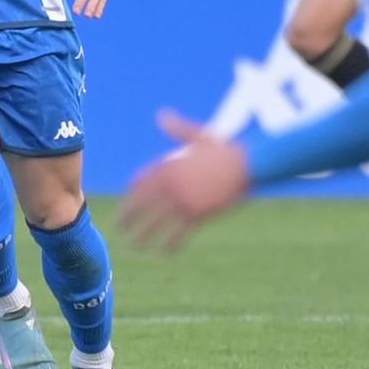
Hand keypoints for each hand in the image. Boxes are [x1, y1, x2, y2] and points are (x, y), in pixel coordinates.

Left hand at [121, 110, 250, 252]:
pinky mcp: (199, 214)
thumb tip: (161, 115)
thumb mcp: (198, 136)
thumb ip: (177, 128)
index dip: (132, 196)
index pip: (140, 183)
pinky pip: (180, 233)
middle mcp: (171, 184)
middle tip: (120, 228)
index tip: (126, 205)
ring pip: (157, 223)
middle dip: (128, 217)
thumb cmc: (225, 149)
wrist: (248, 163)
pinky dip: (171, 245)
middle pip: (141, 204)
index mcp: (169, 166)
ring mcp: (184, 200)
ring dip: (144, 236)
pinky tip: (164, 253)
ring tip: (136, 246)